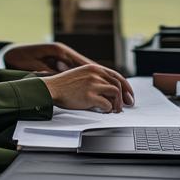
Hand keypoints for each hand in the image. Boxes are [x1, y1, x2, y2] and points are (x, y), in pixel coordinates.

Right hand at [6, 43, 133, 104]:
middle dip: (125, 96)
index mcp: (94, 68)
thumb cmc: (63, 85)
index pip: (116, 75)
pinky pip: (106, 104)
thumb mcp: (81, 75)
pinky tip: (104, 111)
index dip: (126, 85)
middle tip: (127, 104)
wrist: (50, 88)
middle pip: (118, 84)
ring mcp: (92, 84)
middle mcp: (95, 74)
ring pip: (115, 93)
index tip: (129, 94)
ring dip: (117, 103)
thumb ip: (94, 78)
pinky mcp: (89, 95)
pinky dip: (108, 109)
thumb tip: (108, 88)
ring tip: (114, 109)